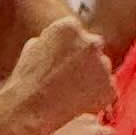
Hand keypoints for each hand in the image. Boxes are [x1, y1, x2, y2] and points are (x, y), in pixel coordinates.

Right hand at [0, 9, 116, 134]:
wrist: (29, 108)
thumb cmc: (26, 79)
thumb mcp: (33, 46)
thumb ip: (53, 39)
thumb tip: (61, 41)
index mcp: (70, 26)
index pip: (78, 32)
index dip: (70, 48)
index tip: (63, 61)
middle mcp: (91, 41)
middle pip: (93, 48)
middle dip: (85, 60)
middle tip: (70, 78)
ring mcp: (103, 65)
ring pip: (102, 69)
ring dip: (93, 78)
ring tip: (70, 93)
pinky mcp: (109, 87)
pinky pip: (107, 90)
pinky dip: (97, 97)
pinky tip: (78, 103)